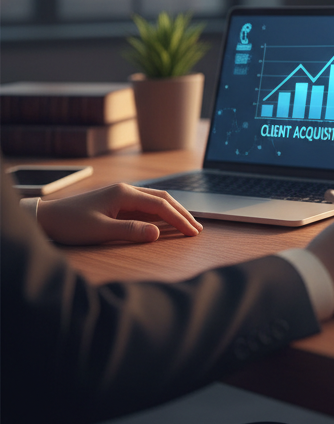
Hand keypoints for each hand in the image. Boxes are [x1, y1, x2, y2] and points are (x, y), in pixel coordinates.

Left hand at [36, 183, 202, 244]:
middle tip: (197, 228)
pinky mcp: (117, 203)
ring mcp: (122, 196)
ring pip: (155, 201)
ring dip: (173, 212)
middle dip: (182, 213)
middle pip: (163, 198)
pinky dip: (160, 214)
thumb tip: (158, 233)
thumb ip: (130, 231)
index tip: (192, 232)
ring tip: (188, 225)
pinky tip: (166, 223)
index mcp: (124, 193)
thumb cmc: (70, 224)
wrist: (45, 217)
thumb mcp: (99, 231)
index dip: (179, 219)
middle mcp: (126, 190)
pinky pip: (145, 207)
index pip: (160, 205)